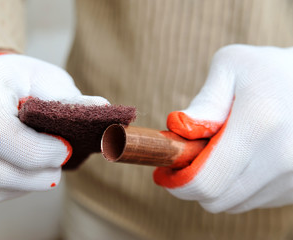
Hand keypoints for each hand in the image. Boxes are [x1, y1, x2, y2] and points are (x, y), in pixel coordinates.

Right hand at [0, 54, 107, 206]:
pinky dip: (9, 190)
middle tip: (58, 164)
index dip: (36, 151)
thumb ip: (71, 100)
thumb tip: (103, 112)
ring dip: (26, 185)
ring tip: (41, 166)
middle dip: (37, 175)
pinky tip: (19, 170)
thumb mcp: (48, 79)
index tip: (64, 150)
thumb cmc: (23, 80)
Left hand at [154, 45, 292, 212]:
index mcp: (258, 125)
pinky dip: (239, 185)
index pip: (205, 182)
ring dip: (218, 184)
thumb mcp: (232, 67)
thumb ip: (204, 101)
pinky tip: (244, 159)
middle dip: (194, 182)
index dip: (178, 183)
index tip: (166, 171)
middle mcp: (281, 158)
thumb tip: (178, 129)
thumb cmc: (269, 70)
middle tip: (190, 159)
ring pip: (234, 203)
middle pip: (217, 200)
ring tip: (223, 152)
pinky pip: (254, 200)